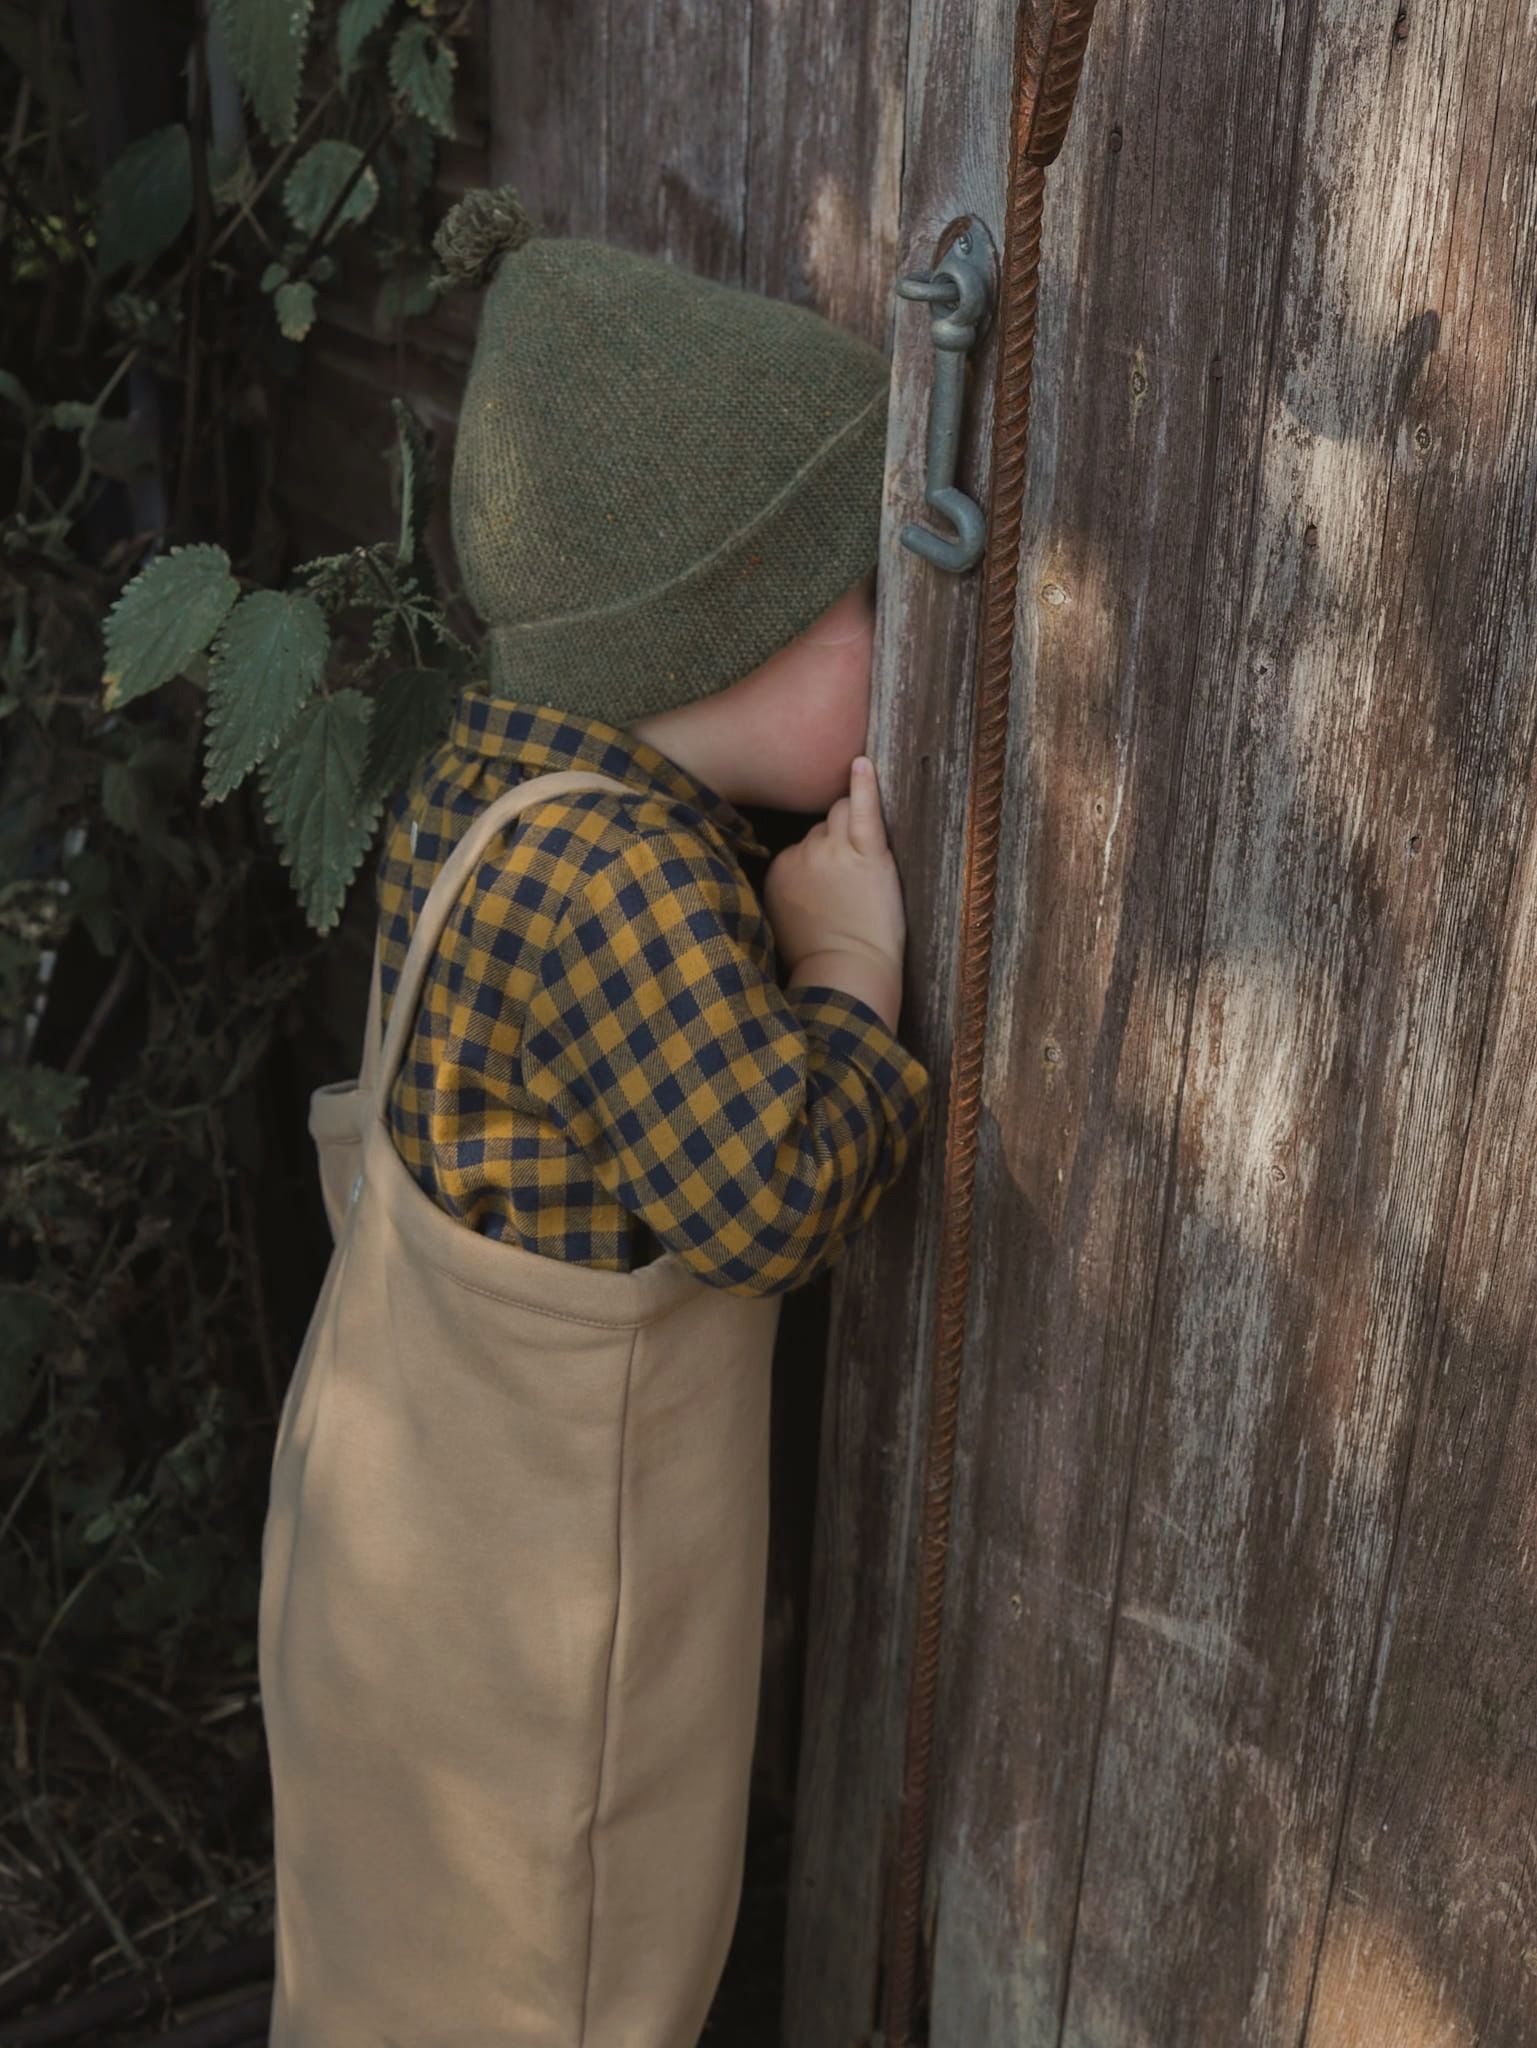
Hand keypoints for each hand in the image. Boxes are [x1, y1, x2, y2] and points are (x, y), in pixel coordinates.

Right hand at [763, 757, 908, 1029]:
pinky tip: (863, 762)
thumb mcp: (782, 918)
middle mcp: (801, 853)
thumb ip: (787, 886)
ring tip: (867, 855)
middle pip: (822, 827)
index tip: (832, 881)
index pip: (802, 843)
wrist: (846, 972)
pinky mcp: (868, 853)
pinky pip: (863, 809)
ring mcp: (834, 850)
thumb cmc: (819, 956)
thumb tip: (797, 870)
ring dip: (852, 826)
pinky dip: (865, 785)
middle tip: (853, 877)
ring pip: (840, 813)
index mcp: (779, 869)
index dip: (821, 859)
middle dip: (837, 843)